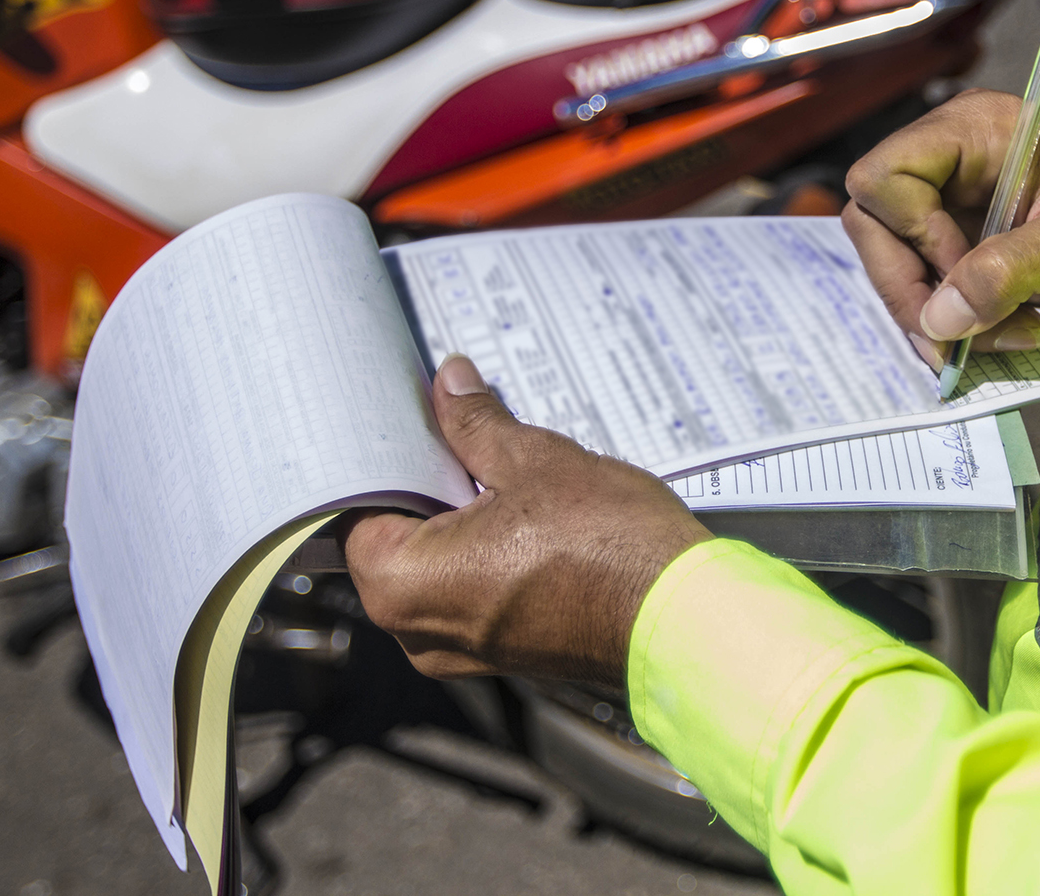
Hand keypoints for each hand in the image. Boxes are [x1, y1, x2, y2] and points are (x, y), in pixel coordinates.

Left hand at [341, 355, 711, 691]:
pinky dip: (489, 552)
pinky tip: (528, 514)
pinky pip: (473, 592)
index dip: (386, 456)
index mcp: (402, 585)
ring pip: (437, 567)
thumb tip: (450, 386)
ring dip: (462, 517)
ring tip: (504, 471)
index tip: (410, 422)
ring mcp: (465, 649)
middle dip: (428, 484)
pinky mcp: (506, 652)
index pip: (358, 509)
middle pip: (396, 539)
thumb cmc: (608, 547)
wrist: (682, 615)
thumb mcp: (534, 461)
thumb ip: (476, 424)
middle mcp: (420, 631)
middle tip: (461, 433)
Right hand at [842, 89, 1039, 365]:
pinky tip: (1005, 330)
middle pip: (876, 225)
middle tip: (960, 336)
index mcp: (975, 130)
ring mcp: (955, 203)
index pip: (883, 177)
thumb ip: (1006, 272)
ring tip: (1006, 334)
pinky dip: (958, 318)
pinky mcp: (967, 242)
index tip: (965, 273)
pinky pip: (931, 283)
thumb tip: (938, 320)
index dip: (910, 234)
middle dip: (914, 287)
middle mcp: (952, 160)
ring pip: (898, 263)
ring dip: (939, 313)